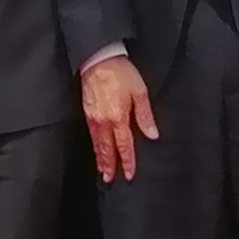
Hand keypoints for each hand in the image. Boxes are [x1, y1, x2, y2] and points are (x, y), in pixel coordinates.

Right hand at [83, 53, 158, 181]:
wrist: (99, 58)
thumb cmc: (121, 73)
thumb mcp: (140, 92)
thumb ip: (145, 115)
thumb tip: (152, 134)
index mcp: (119, 118)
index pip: (124, 145)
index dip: (127, 161)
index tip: (129, 174)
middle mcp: (104, 121)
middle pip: (107, 149)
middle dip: (110, 165)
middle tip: (110, 180)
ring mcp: (93, 117)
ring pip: (97, 144)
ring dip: (100, 158)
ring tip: (102, 171)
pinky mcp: (86, 111)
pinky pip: (91, 134)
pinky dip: (94, 145)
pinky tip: (96, 149)